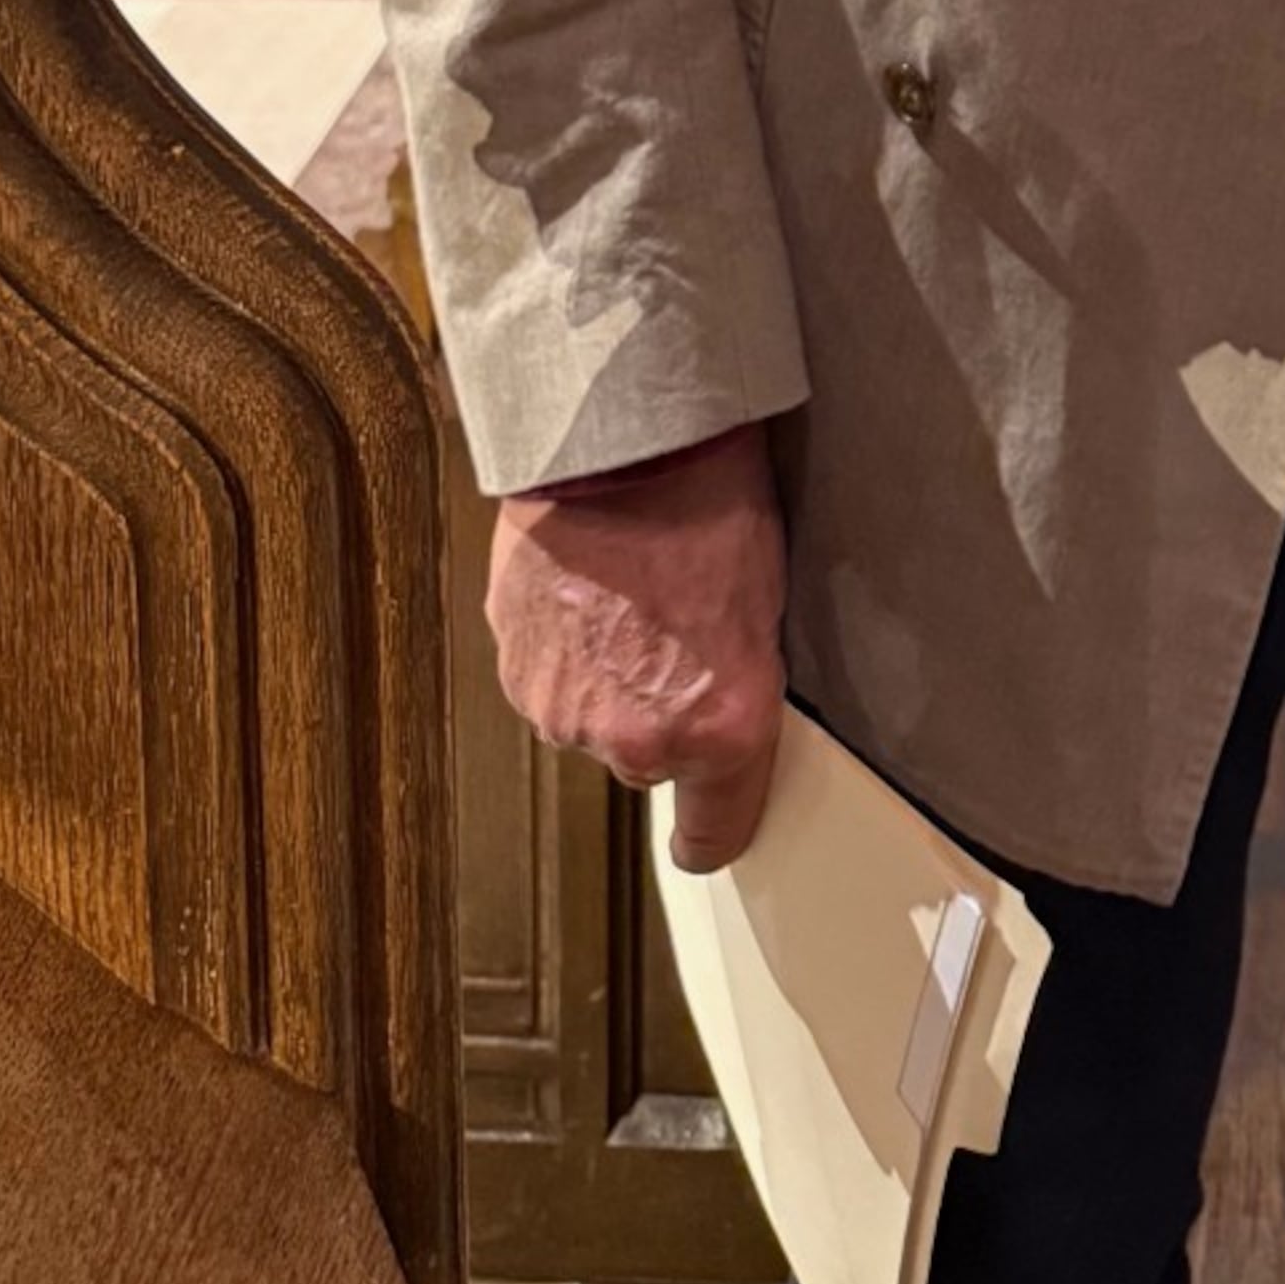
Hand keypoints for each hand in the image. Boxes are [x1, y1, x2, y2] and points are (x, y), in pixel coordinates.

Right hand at [484, 418, 787, 869]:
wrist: (625, 449)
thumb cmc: (714, 509)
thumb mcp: (767, 606)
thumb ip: (738, 691)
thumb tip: (721, 719)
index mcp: (720, 730)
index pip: (714, 833)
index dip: (712, 832)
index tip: (706, 834)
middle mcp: (638, 741)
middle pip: (647, 762)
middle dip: (659, 715)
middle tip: (675, 636)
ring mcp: (569, 712)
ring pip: (591, 722)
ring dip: (606, 680)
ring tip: (629, 599)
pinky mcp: (517, 674)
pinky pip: (548, 684)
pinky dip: (563, 650)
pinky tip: (588, 590)